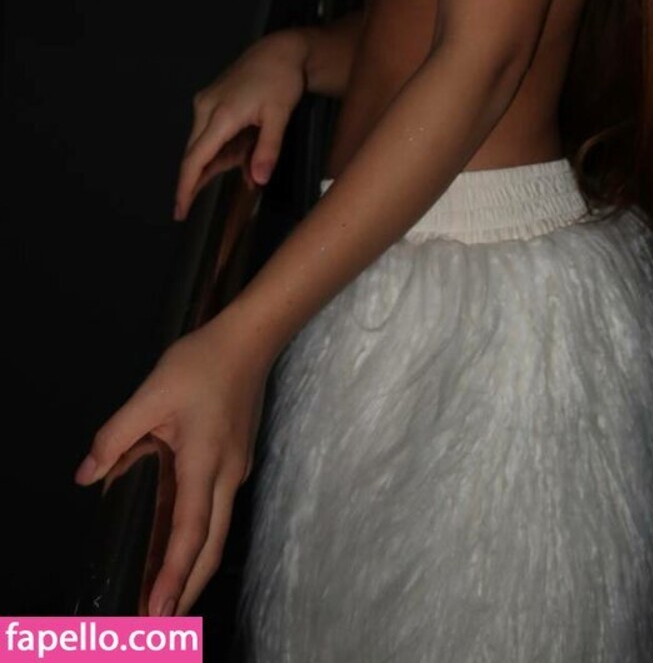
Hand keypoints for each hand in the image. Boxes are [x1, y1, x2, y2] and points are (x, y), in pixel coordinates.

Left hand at [73, 317, 268, 615]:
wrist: (252, 338)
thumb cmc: (202, 363)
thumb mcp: (151, 392)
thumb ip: (116, 435)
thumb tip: (87, 476)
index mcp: (205, 464)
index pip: (190, 533)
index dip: (172, 576)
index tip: (157, 613)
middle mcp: (227, 476)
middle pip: (211, 547)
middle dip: (187, 590)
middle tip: (161, 627)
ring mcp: (237, 469)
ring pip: (217, 532)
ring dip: (194, 568)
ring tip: (166, 597)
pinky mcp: (237, 459)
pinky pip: (217, 511)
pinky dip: (200, 539)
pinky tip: (181, 543)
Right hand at [175, 30, 308, 219]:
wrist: (279, 51)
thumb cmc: (281, 80)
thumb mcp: (280, 116)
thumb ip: (267, 149)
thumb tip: (257, 180)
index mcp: (220, 115)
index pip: (195, 159)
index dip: (186, 188)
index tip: (179, 211)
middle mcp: (205, 109)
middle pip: (196, 154)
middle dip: (206, 177)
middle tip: (222, 188)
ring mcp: (206, 104)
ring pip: (205, 145)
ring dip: (223, 159)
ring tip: (250, 156)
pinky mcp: (211, 101)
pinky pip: (212, 133)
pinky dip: (226, 147)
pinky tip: (245, 149)